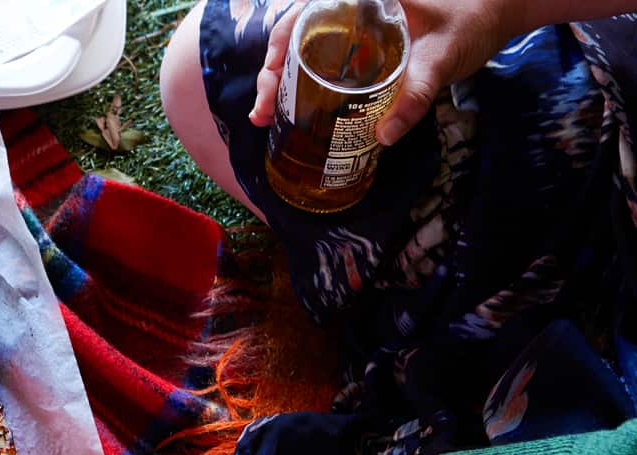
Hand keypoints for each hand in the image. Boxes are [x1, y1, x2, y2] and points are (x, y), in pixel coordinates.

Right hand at [248, 0, 519, 144]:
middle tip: (262, 113)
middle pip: (293, 34)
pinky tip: (290, 108)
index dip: (279, 45)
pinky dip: (300, 81)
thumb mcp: (442, 58)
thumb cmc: (471, 22)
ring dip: (280, 81)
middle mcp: (349, 5)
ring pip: (301, 47)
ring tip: (266, 116)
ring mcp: (352, 24)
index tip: (272, 78)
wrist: (496, 11)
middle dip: (271, 73)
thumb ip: (416, 95)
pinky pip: (319, 57)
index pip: (303, 14)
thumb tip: (384, 137)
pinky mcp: (359, 42)